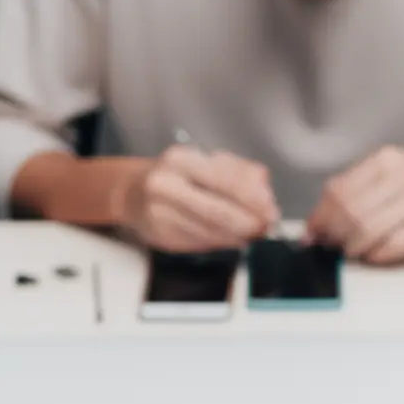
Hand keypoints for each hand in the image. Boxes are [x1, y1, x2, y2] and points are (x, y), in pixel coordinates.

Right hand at [120, 145, 278, 252]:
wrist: (132, 193)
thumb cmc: (176, 176)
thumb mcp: (203, 162)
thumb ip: (235, 171)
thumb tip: (263, 187)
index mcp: (180, 160)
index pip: (222, 179)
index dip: (250, 196)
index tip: (271, 207)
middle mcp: (166, 186)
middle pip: (216, 210)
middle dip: (248, 221)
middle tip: (266, 226)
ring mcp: (161, 214)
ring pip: (210, 231)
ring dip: (238, 236)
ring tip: (254, 234)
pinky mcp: (162, 237)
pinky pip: (200, 242)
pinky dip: (222, 242)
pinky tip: (234, 239)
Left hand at [307, 149, 403, 264]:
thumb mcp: (394, 169)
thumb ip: (360, 186)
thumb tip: (322, 214)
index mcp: (387, 160)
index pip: (339, 190)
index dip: (320, 216)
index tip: (312, 232)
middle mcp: (402, 177)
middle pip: (350, 212)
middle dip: (333, 234)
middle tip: (328, 245)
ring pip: (368, 230)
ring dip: (352, 247)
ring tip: (350, 251)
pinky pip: (393, 245)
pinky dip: (377, 255)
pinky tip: (373, 255)